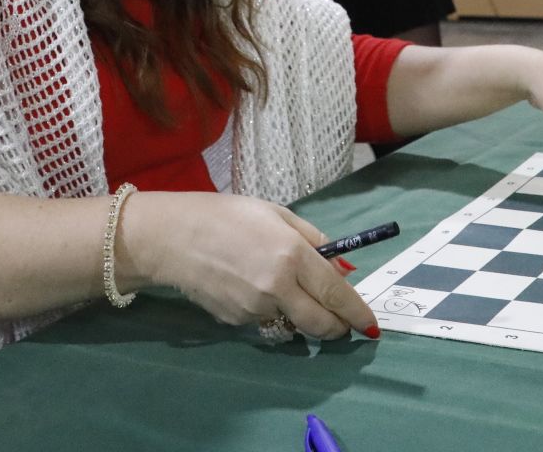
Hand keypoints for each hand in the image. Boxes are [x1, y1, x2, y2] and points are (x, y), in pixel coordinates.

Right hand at [119, 192, 374, 339]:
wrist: (172, 237)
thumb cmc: (227, 215)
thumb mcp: (277, 214)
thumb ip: (313, 241)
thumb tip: (340, 267)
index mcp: (292, 254)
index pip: (336, 293)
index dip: (357, 313)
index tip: (370, 326)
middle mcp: (277, 286)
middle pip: (320, 323)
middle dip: (336, 328)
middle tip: (341, 324)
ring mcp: (255, 308)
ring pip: (292, 323)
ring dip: (299, 315)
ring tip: (281, 286)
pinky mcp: (236, 321)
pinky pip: (264, 319)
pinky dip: (268, 310)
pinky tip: (248, 285)